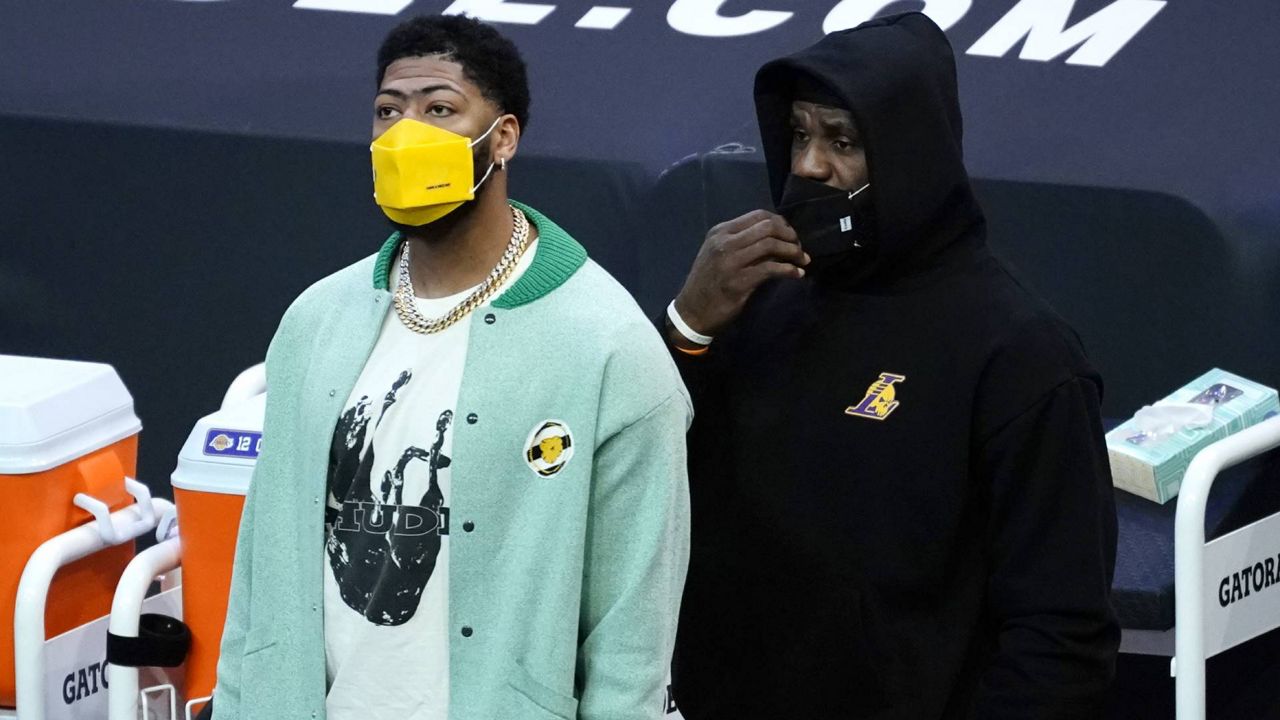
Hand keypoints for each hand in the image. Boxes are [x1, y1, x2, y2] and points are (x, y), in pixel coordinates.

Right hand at [670, 210, 807, 344]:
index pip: (759, 215)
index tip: (791, 236)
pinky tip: (797, 275)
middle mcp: (724, 242)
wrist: (692, 312)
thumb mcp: (719, 255)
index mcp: (721, 232)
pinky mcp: (738, 281)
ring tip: (802, 261)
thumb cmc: (708, 283)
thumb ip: (743, 243)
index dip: (781, 223)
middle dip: (790, 236)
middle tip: (799, 248)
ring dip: (793, 252)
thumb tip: (778, 239)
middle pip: (768, 227)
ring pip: (771, 244)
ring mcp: (731, 261)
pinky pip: (771, 269)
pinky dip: (789, 270)